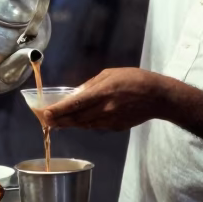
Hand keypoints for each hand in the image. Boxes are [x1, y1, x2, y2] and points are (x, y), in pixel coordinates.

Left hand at [43, 68, 164, 131]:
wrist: (157, 97)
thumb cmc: (135, 79)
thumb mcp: (110, 74)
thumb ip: (92, 84)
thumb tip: (77, 93)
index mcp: (102, 93)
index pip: (75, 104)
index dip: (58, 111)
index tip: (45, 114)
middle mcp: (104, 110)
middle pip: (76, 119)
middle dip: (59, 120)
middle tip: (46, 121)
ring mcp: (110, 121)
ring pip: (84, 125)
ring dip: (70, 124)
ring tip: (58, 123)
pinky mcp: (116, 127)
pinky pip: (96, 126)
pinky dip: (86, 124)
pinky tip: (80, 121)